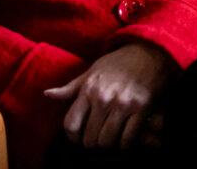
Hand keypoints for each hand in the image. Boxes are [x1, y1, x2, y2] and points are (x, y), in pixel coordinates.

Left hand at [44, 42, 175, 149]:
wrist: (149, 52)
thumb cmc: (118, 63)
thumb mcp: (91, 71)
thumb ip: (70, 88)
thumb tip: (47, 94)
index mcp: (88, 89)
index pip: (70, 124)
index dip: (72, 137)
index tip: (78, 138)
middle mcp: (103, 98)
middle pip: (89, 138)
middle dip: (92, 143)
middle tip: (97, 139)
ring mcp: (123, 104)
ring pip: (108, 141)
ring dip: (109, 144)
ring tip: (111, 139)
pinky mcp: (141, 109)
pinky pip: (128, 139)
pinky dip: (125, 144)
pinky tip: (125, 138)